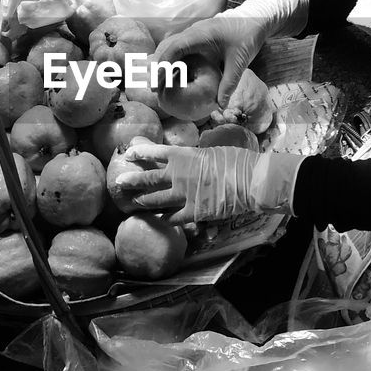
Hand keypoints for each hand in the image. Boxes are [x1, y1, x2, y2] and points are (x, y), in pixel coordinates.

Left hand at [117, 144, 304, 224]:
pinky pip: (173, 217)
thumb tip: (191, 160)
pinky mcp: (193, 213)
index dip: (140, 153)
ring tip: (135, 202)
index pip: (156, 153)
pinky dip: (165, 218)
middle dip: (132, 181)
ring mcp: (184, 196)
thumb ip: (197, 157)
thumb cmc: (236, 161)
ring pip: (157, 200)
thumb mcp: (213, 151)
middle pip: (149, 178)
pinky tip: (160, 219)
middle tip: (119, 182)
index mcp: (184, 156)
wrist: (250, 181)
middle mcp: (179, 175)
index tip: (129, 154)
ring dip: (144, 201)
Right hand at [153, 14, 270, 108]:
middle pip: (167, 48)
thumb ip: (229, 84)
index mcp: (200, 35)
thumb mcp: (239, 62)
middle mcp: (193, 32)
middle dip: (158, 68)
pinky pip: (181, 48)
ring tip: (160, 84)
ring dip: (165, 64)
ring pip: (172, 47)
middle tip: (154, 89)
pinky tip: (175, 75)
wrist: (256, 20)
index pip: (174, 49)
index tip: (157, 83)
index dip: (163, 66)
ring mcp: (194, 33)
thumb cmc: (247, 37)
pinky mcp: (198, 37)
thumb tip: (220, 106)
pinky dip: (174, 61)